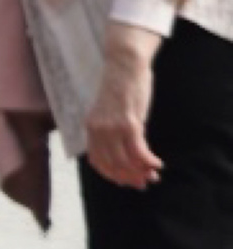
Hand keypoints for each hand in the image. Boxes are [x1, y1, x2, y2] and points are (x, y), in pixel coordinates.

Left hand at [89, 24, 166, 189]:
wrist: (123, 65)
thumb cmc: (120, 87)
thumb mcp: (109, 112)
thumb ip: (111, 130)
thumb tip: (124, 150)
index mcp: (90, 127)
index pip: (97, 161)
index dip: (113, 175)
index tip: (127, 181)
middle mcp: (98, 129)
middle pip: (112, 164)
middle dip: (130, 177)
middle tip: (145, 182)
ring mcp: (113, 127)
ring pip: (125, 161)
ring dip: (141, 172)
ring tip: (153, 174)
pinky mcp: (129, 122)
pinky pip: (139, 151)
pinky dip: (149, 161)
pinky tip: (158, 163)